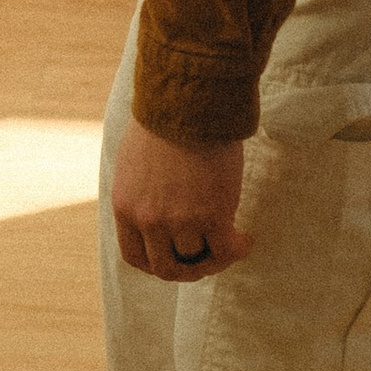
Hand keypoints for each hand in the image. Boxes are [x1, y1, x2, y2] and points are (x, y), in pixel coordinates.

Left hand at [111, 120, 248, 283]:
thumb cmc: (165, 120)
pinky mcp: (212, 215)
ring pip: (198, 258)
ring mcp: (179, 221)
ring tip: (232, 240)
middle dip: (188, 269)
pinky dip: (238, 250)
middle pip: (166, 267)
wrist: (189, 102)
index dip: (157, 264)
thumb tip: (160, 206)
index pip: (135, 257)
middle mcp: (148, 220)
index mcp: (125, 207)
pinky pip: (226, 249)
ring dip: (216, 256)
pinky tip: (245, 239)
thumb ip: (142, 192)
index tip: (176, 258)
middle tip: (207, 258)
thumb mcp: (135, 161)